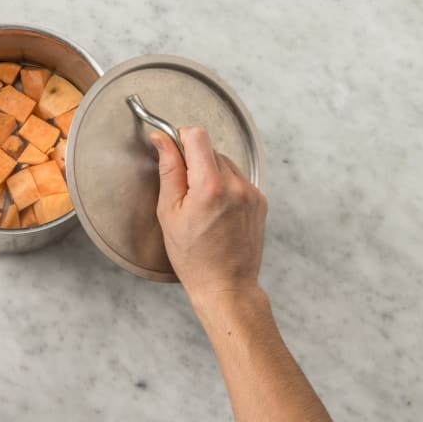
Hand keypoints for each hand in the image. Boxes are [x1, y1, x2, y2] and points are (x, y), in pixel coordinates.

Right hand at [150, 127, 267, 303]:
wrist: (226, 285)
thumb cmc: (193, 256)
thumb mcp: (169, 212)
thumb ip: (169, 170)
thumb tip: (162, 139)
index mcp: (210, 186)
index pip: (198, 136)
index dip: (181, 139)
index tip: (173, 154)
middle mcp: (236, 185)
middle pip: (210, 148)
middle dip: (193, 161)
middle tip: (184, 192)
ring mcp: (251, 192)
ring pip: (224, 162)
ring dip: (209, 173)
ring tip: (201, 204)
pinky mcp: (260, 200)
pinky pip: (237, 178)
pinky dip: (224, 185)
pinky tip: (216, 210)